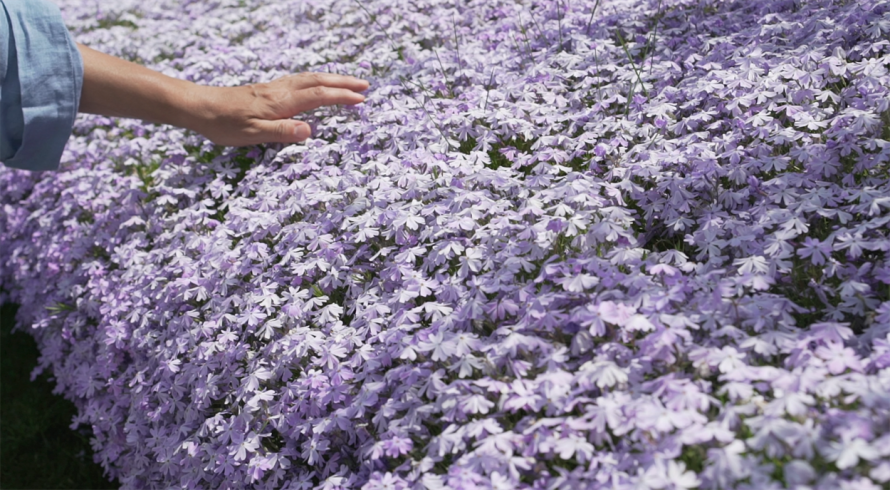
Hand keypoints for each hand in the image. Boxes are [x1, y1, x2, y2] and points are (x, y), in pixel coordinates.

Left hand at [187, 73, 369, 145]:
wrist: (198, 106)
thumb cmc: (223, 124)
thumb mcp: (252, 134)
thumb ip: (282, 132)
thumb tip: (310, 131)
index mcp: (280, 103)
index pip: (318, 96)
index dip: (341, 98)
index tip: (361, 100)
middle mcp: (280, 92)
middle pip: (317, 82)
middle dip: (343, 83)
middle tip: (365, 86)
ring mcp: (273, 89)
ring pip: (309, 78)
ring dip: (331, 79)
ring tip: (348, 83)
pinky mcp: (266, 90)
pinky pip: (298, 81)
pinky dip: (315, 80)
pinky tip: (316, 84)